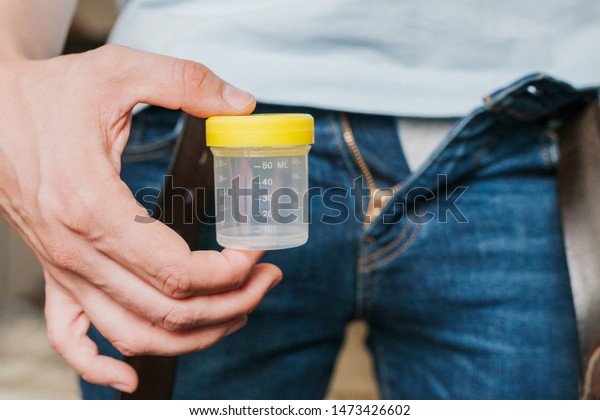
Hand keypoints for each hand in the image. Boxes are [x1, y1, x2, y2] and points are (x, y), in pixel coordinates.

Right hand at [0, 45, 281, 392]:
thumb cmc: (50, 94)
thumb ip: (186, 82)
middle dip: (231, 302)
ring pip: (135, 335)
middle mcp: (76, 251)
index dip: (231, 271)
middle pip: (168, 311)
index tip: (258, 250)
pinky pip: (72, 339)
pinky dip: (102, 367)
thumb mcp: (121, 71)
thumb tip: (242, 104)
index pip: (178, 271)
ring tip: (237, 311)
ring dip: (194, 336)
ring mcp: (63, 269)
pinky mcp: (55, 274)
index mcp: (93, 207)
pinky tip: (131, 377)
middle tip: (267, 279)